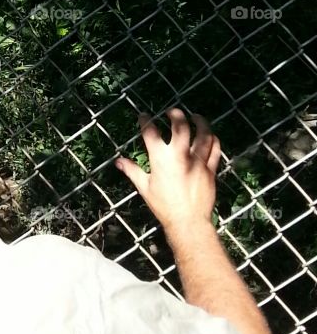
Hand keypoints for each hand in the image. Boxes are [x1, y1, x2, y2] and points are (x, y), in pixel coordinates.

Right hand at [116, 109, 220, 237]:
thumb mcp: (144, 187)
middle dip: (176, 115)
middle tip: (172, 112)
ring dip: (200, 122)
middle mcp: (180, 155)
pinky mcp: (210, 168)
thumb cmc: (163, 205)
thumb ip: (132, 171)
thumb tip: (118, 162)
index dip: (145, 121)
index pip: (150, 132)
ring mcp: (197, 161)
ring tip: (195, 117)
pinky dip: (212, 139)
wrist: (188, 221)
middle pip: (181, 126)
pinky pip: (215, 149)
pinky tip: (209, 136)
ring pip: (203, 134)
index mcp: (161, 159)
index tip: (143, 116)